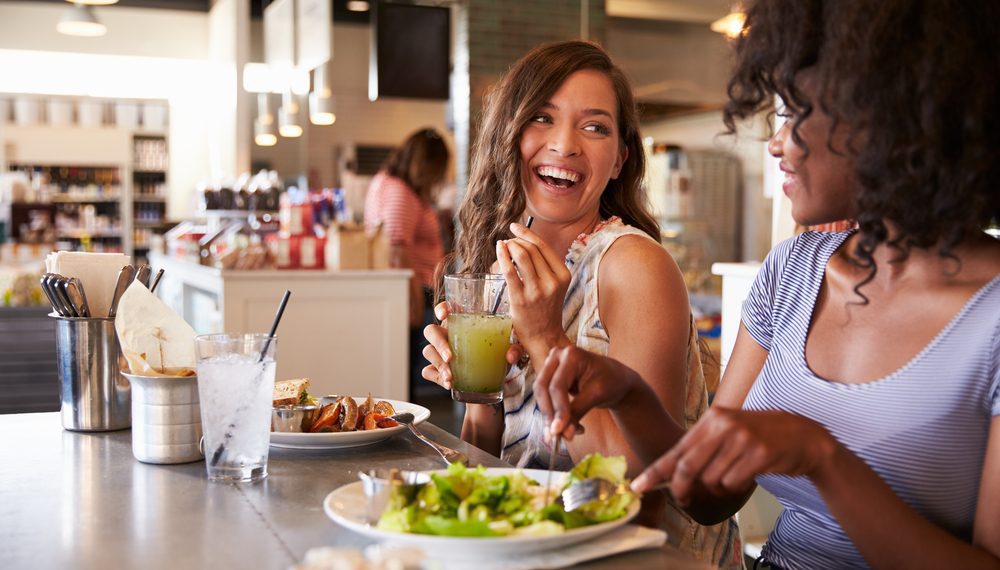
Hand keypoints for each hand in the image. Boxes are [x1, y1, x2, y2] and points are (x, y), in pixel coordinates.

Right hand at [421, 302, 525, 389]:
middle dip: (439, 343)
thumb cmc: (496, 356)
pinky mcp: (437, 370)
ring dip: (439, 364)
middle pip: (431, 331)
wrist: (491, 380)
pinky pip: (428, 371)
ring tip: (451, 377)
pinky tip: (449, 384)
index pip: (447, 309)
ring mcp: (440, 353)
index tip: (444, 314)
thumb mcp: (508, 350)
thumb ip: (514, 349)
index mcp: (462, 323)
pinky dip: (437, 377)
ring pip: (428, 352)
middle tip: (450, 357)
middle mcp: (447, 335)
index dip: (442, 308)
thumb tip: (510, 355)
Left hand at [496, 223, 571, 358]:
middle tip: (507, 242)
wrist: (544, 337)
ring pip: (522, 255)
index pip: (544, 246)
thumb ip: (545, 266)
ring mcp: (537, 291)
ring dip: (509, 246)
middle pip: (531, 249)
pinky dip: (502, 256)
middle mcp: (553, 282)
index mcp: (563, 275)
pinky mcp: (521, 299)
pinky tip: (498, 250)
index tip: (515, 227)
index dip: (527, 233)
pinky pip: (510, 271)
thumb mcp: (555, 285)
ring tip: (502, 246)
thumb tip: (525, 241)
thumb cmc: (546, 309)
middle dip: (516, 240)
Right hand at [535, 345, 643, 441]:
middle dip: (549, 414)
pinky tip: (569, 426)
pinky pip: (545, 398)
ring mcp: (551, 366)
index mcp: (571, 354)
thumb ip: (578, 412)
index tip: (559, 431)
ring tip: (566, 433)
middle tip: (555, 436)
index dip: (558, 409)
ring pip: (541, 395)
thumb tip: (564, 434)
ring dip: (550, 416)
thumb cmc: (611, 381)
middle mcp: (556, 356)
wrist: (616, 379)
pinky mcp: (550, 379)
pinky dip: (554, 414)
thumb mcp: (597, 395)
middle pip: (543, 388)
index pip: (557, 385)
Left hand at [631, 407, 837, 504]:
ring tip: (732, 475)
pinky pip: (732, 483)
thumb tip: (672, 475)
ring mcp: (742, 438)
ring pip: (711, 479)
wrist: (803, 436)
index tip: (639, 486)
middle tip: (682, 499)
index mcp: (712, 417)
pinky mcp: (759, 454)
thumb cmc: (760, 436)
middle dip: (680, 489)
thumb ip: (702, 448)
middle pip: (688, 466)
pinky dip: (735, 486)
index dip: (656, 471)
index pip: (677, 449)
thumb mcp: (728, 431)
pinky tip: (746, 475)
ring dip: (717, 487)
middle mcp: (724, 425)